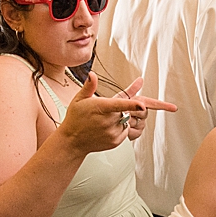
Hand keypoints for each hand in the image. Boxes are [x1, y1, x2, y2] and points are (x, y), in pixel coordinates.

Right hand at [57, 73, 175, 155]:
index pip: (119, 105)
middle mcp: (108, 121)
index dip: (132, 104)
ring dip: (120, 118)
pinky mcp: (116, 142)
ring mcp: (112, 133)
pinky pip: (125, 131)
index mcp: (100, 108)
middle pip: (125, 110)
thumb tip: (92, 74)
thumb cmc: (75, 119)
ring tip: (104, 121)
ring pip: (127, 120)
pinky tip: (107, 128)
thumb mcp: (79, 99)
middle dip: (121, 108)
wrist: (72, 141)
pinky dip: (120, 128)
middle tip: (106, 111)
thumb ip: (89, 86)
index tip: (143, 105)